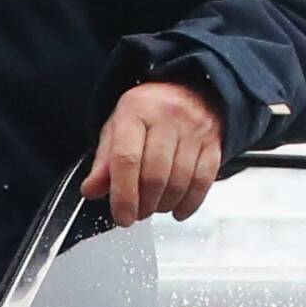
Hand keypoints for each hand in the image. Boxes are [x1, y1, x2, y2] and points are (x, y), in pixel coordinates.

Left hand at [87, 78, 222, 220]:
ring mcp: (195, 129)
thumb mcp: (117, 129)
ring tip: (154, 207)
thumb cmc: (148, 113)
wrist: (189, 89)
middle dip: (144, 204)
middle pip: (155, 175)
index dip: (123, 195)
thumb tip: (91, 191)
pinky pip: (204, 180)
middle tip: (137, 213)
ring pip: (180, 181)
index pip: (126, 159)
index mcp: (136, 111)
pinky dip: (190, 202)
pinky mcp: (214, 142)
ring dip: (164, 205)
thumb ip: (104, 162)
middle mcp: (168, 117)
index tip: (122, 217)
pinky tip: (177, 210)